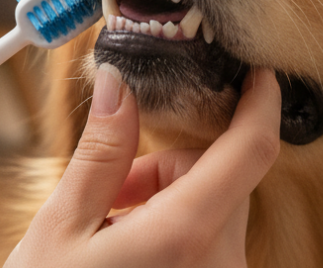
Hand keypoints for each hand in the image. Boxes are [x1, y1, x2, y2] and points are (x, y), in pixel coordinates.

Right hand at [5, 64, 280, 267]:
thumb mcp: (62, 227)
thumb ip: (102, 153)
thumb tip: (120, 86)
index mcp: (185, 237)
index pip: (250, 153)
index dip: (261, 104)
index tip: (256, 73)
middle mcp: (219, 266)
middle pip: (217, 178)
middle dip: (166, 166)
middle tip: (111, 189)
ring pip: (211, 209)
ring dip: (165, 200)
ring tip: (108, 227)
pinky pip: (207, 242)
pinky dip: (172, 230)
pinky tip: (125, 246)